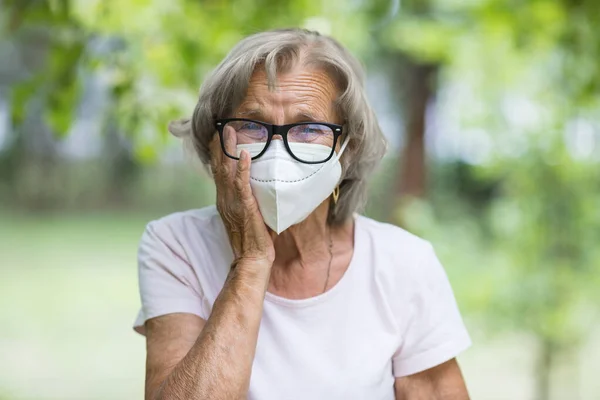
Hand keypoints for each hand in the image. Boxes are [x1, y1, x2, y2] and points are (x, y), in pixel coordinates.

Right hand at [210, 131, 274, 266]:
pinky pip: (241, 185)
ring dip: (229, 149)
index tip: (219, 136)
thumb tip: (265, 186)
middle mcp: (224, 199)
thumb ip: (253, 199)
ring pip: (226, 171)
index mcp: (224, 200)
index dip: (217, 153)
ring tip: (230, 131)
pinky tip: (246, 154)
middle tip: (222, 126)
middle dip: (220, 145)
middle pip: (218, 167)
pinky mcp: (244, 208)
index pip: (218, 172)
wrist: (252, 258)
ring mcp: (232, 203)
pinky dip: (243, 168)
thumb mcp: (250, 214)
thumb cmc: (254, 238)